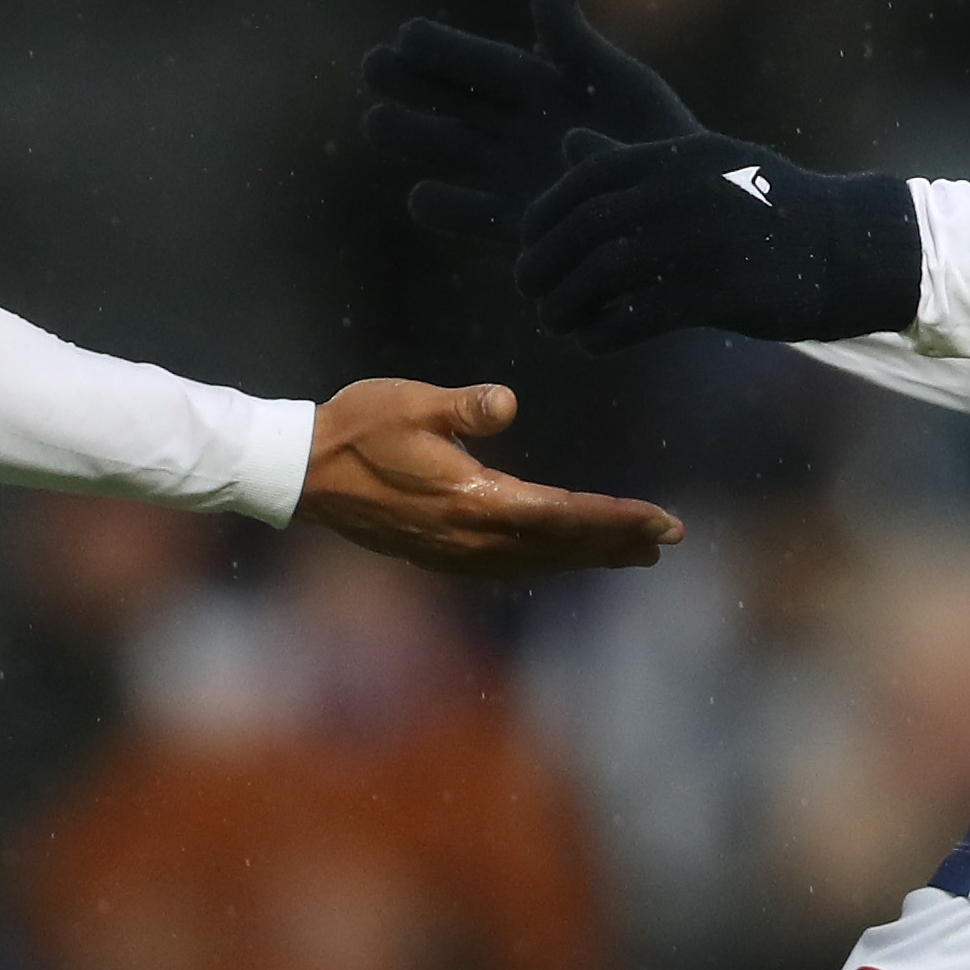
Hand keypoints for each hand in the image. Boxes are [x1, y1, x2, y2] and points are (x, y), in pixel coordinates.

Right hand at [300, 378, 682, 573]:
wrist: (302, 473)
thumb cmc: (358, 428)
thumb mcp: (412, 404)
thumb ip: (463, 408)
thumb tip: (509, 404)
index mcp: (474, 502)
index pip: (564, 516)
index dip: (617, 520)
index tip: (662, 523)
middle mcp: (472, 539)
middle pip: (561, 546)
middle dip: (616, 542)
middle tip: (668, 540)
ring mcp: (456, 553)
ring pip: (538, 560)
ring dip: (587, 555)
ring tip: (632, 552)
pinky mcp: (442, 554)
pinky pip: (511, 565)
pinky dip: (548, 560)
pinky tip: (562, 555)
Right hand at [363, 0, 702, 240]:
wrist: (682, 205)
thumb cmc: (657, 134)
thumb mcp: (620, 81)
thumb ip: (577, 42)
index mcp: (539, 85)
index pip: (482, 63)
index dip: (445, 49)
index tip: (407, 35)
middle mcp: (515, 127)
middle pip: (453, 102)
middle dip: (412, 85)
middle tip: (373, 66)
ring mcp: (512, 175)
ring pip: (451, 150)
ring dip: (415, 136)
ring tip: (377, 123)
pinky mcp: (519, 222)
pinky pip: (474, 214)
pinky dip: (449, 207)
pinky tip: (421, 195)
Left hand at [511, 129, 923, 350]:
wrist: (843, 246)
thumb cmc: (766, 204)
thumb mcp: (700, 163)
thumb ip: (631, 158)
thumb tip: (567, 142)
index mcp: (673, 156)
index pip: (583, 181)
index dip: (543, 215)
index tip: (527, 242)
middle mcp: (678, 193)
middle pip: (581, 230)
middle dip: (542, 263)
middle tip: (527, 288)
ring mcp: (695, 243)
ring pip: (599, 276)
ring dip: (563, 303)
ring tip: (553, 320)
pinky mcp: (713, 294)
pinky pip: (633, 318)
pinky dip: (600, 334)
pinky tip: (592, 343)